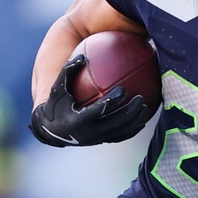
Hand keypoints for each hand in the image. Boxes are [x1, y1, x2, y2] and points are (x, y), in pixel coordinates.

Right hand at [29, 53, 154, 147]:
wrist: (52, 130)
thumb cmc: (56, 104)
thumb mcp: (58, 88)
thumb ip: (68, 71)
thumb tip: (82, 55)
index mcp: (78, 120)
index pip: (100, 111)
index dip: (113, 101)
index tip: (123, 89)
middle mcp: (89, 133)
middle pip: (115, 123)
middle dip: (130, 112)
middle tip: (140, 98)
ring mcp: (97, 140)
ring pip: (121, 132)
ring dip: (135, 121)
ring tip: (145, 107)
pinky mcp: (101, 142)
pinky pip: (120, 137)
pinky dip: (132, 129)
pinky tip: (142, 120)